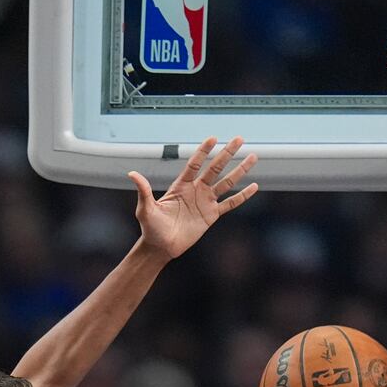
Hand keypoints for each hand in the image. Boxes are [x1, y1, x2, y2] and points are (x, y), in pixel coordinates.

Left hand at [130, 136, 258, 260]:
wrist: (161, 247)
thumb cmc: (151, 228)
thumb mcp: (145, 209)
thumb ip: (143, 190)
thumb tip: (132, 174)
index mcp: (181, 186)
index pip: (195, 164)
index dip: (203, 151)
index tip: (213, 138)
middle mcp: (196, 190)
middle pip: (215, 168)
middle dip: (227, 153)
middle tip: (239, 139)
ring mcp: (205, 202)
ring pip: (226, 183)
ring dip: (239, 170)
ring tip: (253, 157)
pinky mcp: (211, 216)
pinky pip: (230, 204)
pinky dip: (242, 196)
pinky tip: (254, 186)